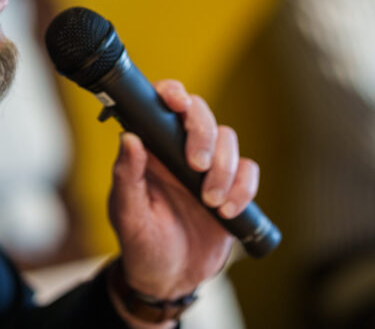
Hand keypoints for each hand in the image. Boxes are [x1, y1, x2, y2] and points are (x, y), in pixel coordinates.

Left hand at [107, 80, 258, 301]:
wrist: (170, 280)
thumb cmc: (140, 245)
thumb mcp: (128, 216)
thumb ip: (127, 177)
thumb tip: (129, 138)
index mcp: (151, 150)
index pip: (162, 106)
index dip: (172, 94)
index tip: (177, 102)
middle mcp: (180, 151)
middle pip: (201, 115)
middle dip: (203, 134)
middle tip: (198, 165)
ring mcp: (209, 168)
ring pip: (228, 140)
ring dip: (224, 168)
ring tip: (210, 201)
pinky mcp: (232, 188)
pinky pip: (248, 171)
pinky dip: (243, 188)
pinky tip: (227, 211)